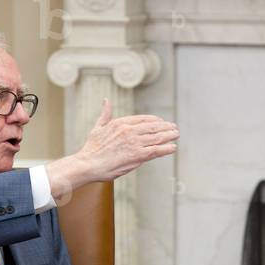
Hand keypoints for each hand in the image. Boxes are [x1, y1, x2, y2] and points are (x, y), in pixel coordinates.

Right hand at [46, 99, 179, 197]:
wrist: (88, 164)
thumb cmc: (92, 148)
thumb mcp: (98, 127)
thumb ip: (105, 114)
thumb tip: (106, 100)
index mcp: (121, 123)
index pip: (144, 119)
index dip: (155, 121)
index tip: (162, 122)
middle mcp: (130, 131)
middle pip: (153, 128)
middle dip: (166, 128)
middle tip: (174, 128)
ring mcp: (134, 143)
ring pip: (157, 138)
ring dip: (169, 136)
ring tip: (176, 135)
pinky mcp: (137, 156)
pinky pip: (156, 151)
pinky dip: (166, 149)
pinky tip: (173, 148)